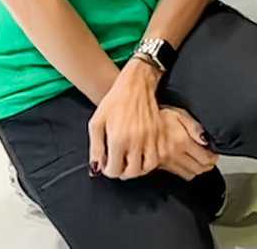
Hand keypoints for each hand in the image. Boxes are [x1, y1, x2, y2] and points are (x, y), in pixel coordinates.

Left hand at [90, 60, 165, 179]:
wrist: (136, 84)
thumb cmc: (114, 102)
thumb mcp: (96, 124)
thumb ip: (95, 148)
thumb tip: (96, 168)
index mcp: (118, 138)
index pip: (114, 170)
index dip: (108, 171)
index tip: (107, 166)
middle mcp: (137, 139)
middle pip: (132, 171)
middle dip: (123, 172)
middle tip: (118, 166)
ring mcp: (151, 136)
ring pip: (149, 165)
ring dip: (139, 168)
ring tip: (132, 163)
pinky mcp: (160, 131)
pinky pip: (159, 154)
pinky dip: (152, 159)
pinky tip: (143, 154)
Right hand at [154, 106, 218, 180]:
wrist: (137, 122)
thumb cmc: (160, 115)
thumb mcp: (180, 115)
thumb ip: (195, 128)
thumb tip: (206, 140)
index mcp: (182, 142)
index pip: (204, 159)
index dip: (213, 158)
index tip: (215, 155)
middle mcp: (173, 155)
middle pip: (197, 169)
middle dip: (206, 166)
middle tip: (210, 160)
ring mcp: (164, 162)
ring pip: (186, 174)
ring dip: (195, 170)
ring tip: (199, 163)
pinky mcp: (157, 165)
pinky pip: (175, 173)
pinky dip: (183, 171)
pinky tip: (185, 164)